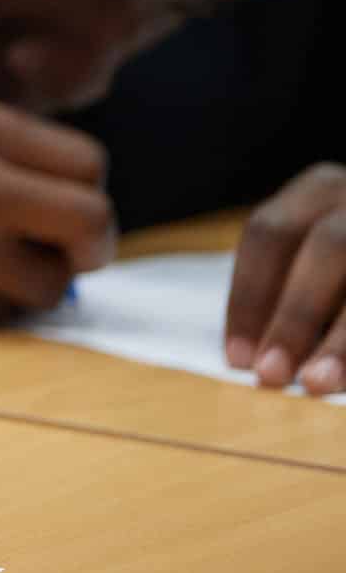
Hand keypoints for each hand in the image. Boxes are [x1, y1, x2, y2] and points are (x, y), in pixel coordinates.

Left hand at [224, 162, 345, 394]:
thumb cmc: (334, 272)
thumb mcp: (313, 267)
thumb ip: (290, 295)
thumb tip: (253, 358)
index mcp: (320, 190)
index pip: (269, 233)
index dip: (249, 296)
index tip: (236, 357)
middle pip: (328, 247)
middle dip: (296, 314)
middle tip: (270, 374)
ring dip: (342, 338)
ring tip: (317, 382)